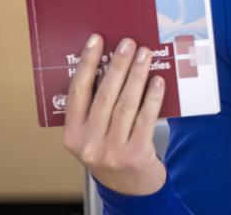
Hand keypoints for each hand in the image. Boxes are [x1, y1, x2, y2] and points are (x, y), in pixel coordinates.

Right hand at [63, 34, 166, 195]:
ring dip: (137, 75)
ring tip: (145, 55)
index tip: (96, 40)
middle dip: (118, 65)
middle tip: (129, 43)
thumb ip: (95, 106)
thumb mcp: (93, 134)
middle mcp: (89, 143)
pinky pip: (145, 119)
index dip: (86, 63)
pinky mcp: (135, 155)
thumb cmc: (111, 152)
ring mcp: (111, 151)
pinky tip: (158, 81)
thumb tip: (112, 62)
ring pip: (125, 104)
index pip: (77, 92)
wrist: (130, 189)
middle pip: (104, 95)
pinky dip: (152, 98)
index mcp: (72, 134)